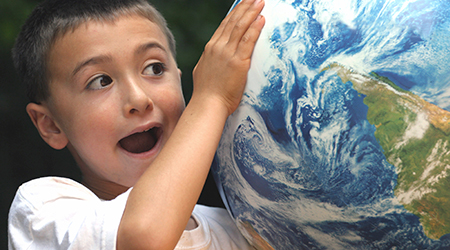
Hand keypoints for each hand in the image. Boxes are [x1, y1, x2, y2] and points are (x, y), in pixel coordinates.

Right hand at [192, 0, 264, 115]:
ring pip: (241, 27)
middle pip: (233, 22)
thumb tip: (211, 59)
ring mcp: (228, 54)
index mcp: (210, 48)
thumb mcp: (203, 72)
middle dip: (245, 7)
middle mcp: (218, 47)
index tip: (242, 4)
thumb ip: (209, 62)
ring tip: (260, 2)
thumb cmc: (206, 94)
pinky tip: (262, 19)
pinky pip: (248, 41)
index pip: (224, 25)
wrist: (207, 105)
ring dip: (252, 12)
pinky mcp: (238, 62)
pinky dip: (255, 28)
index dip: (235, 13)